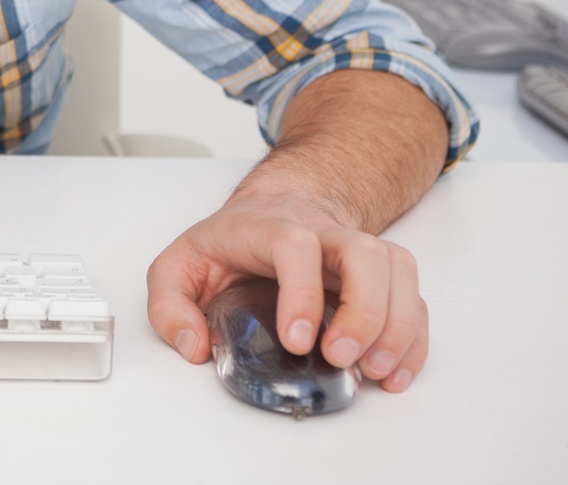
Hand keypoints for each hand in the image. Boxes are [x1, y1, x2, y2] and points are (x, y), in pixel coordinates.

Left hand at [146, 192, 426, 391]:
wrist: (273, 208)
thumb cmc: (228, 242)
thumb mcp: (178, 265)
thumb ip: (169, 305)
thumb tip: (194, 347)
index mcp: (268, 229)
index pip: (294, 246)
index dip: (302, 293)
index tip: (298, 341)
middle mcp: (322, 234)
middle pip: (364, 253)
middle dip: (363, 311)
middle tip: (341, 357)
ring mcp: (356, 251)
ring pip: (397, 270)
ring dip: (397, 326)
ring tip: (375, 372)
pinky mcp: (381, 276)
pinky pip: (412, 299)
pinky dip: (412, 339)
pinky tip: (395, 373)